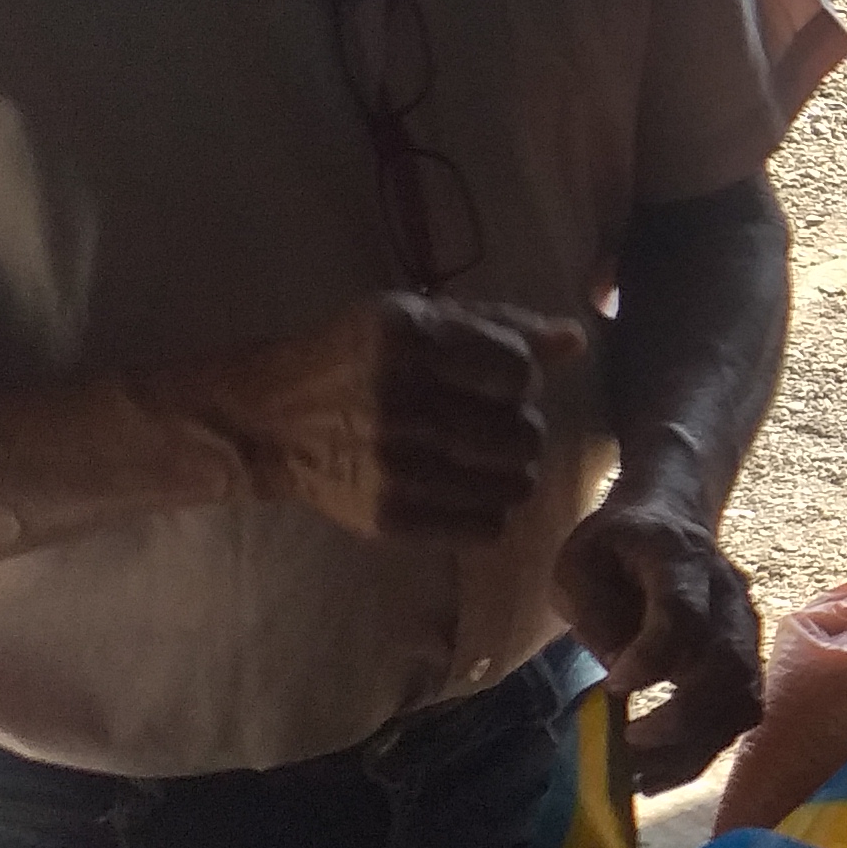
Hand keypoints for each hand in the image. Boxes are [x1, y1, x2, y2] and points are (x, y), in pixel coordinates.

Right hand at [201, 295, 589, 540]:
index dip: (521, 381)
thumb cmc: (357, 358)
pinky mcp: (390, 519)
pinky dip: (487, 510)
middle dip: (520, 428)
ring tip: (477, 458)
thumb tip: (574, 340)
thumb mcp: (418, 319)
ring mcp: (396, 467)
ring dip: (510, 472)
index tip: (497, 384)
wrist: (272, 420)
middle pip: (525, 434)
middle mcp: (402, 403)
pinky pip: (488, 527)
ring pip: (516, 485)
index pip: (519, 373)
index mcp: (410, 339)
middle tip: (488, 425)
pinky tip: (460, 489)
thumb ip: (500, 326)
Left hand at [553, 491, 762, 791]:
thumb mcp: (579, 560)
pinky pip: (740, 717)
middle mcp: (728, 598)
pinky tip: (660, 772)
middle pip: (727, 668)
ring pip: (742, 701)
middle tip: (628, 744)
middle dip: (679, 720)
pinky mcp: (748, 662)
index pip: (684, 613)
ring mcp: (746, 632)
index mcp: (681, 560)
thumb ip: (592, 608)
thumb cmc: (616, 545)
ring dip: (694, 747)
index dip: (654, 656)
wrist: (673, 520)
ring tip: (641, 775)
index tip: (614, 686)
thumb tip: (616, 667)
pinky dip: (703, 752)